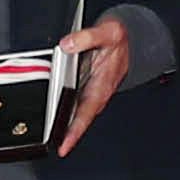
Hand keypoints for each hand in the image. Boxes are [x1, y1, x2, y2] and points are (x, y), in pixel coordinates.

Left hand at [50, 16, 135, 154]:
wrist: (130, 39)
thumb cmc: (119, 40)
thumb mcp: (107, 33)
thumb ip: (86, 38)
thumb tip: (67, 45)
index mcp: (102, 85)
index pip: (85, 114)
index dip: (74, 132)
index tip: (64, 146)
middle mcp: (97, 93)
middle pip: (78, 119)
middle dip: (65, 134)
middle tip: (49, 145)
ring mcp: (92, 92)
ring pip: (76, 113)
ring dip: (64, 123)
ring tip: (49, 135)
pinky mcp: (87, 88)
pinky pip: (75, 102)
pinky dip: (64, 108)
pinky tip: (54, 111)